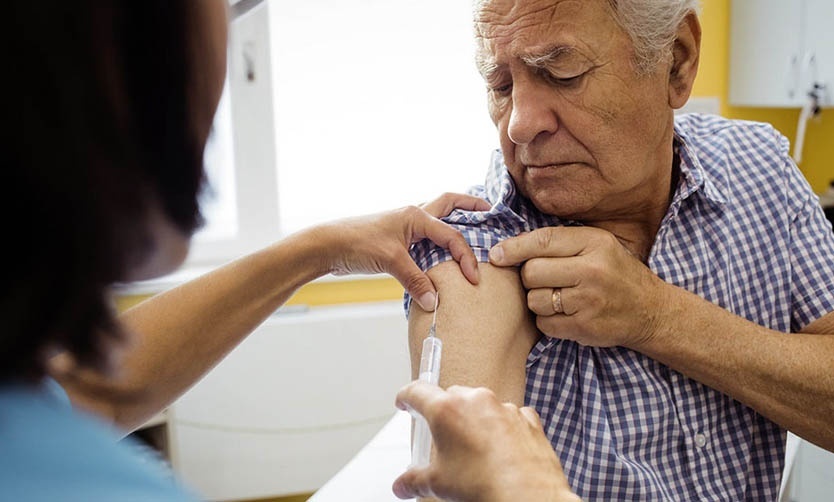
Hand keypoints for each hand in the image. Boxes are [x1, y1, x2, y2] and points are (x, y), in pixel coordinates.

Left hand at [320, 193, 489, 310]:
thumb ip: (416, 281)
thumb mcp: (391, 262)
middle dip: (470, 205)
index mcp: (416, 216)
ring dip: (455, 220)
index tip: (474, 278)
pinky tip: (443, 253)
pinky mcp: (397, 240)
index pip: (451, 235)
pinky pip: (425, 236)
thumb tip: (434, 302)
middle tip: (490, 210)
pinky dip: (438, 241)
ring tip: (474, 226)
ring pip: (437, 218)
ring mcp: (405, 227)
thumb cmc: (357, 244)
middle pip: (448, 204)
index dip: (466, 257)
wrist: (328, 246)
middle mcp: (413, 216)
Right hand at [392, 382, 578, 501]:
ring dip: (475, 420)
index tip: (405, 402)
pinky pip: (510, 415)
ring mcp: (503, 407)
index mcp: (446, 410)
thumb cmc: (483, 485)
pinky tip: (501, 449)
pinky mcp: (527, 418)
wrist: (527, 496)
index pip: (417, 391)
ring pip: (482, 404)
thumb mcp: (438, 484)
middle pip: (451, 396)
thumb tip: (403, 485)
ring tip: (474, 450)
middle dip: (445, 413)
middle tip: (443, 437)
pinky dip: (503, 427)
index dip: (406, 397)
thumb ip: (415, 480)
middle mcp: (475, 400)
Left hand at [488, 226, 667, 348]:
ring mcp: (588, 301)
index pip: (542, 241)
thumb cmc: (615, 274)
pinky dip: (547, 321)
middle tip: (545, 280)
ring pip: (534, 299)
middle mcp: (592, 270)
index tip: (496, 255)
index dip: (513, 248)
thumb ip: (560, 242)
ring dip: (538, 300)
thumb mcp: (597, 246)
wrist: (650, 311)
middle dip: (530, 277)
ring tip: (558, 297)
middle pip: (532, 272)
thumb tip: (509, 246)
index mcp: (594, 243)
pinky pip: (544, 323)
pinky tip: (565, 314)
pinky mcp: (584, 327)